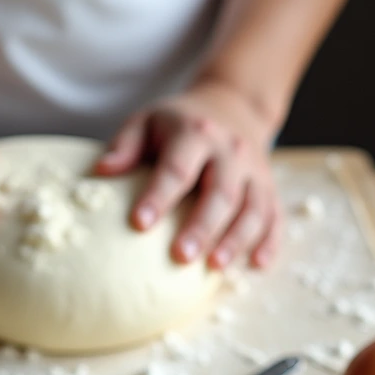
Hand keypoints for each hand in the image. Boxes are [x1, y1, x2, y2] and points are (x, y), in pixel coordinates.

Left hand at [96, 78, 281, 269]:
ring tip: (215, 267)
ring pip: (252, 208)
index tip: (139, 223)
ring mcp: (254, 171)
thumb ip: (125, 145)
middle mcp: (230, 151)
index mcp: (195, 133)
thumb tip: (101, 171)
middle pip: (220, 192)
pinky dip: (268, 242)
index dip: (158, 196)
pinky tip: (256, 266)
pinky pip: (274, 217)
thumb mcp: (146, 121)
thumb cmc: (176, 125)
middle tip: (180, 257)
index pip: (177, 168)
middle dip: (202, 226)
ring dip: (236, 239)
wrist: (231, 106)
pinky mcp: (269, 188)